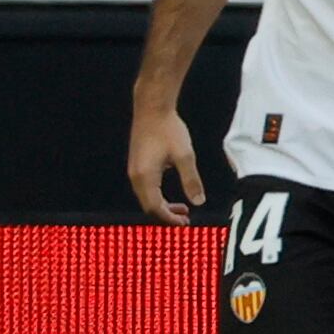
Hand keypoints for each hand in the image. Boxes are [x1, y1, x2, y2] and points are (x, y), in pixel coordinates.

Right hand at [127, 105, 203, 224]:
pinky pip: (146, 188)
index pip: (155, 207)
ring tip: (183, 209)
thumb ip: (191, 180)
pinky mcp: (137, 165)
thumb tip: (199, 201)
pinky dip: (158, 196)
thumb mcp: (185, 156)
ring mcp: (134, 170)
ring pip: (146, 197)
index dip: (169, 218)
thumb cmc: (168, 130)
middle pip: (148, 205)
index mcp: (145, 177)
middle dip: (166, 215)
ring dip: (163, 205)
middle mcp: (135, 176)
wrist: (152, 109)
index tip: (184, 224)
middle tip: (186, 220)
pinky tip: (173, 194)